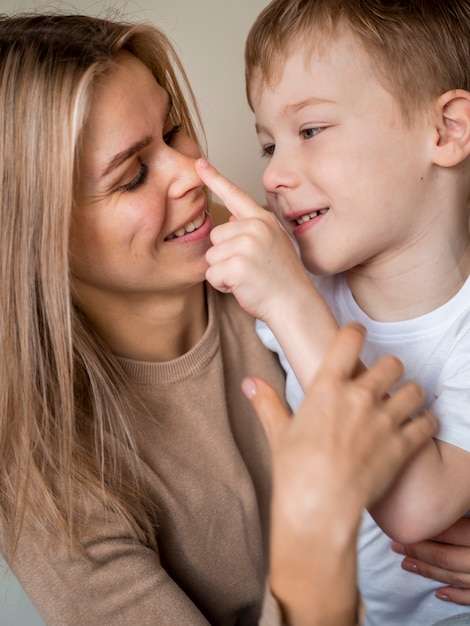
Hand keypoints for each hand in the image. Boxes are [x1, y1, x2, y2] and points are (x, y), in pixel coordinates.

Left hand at [195, 158, 313, 323]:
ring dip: (223, 272)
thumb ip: (252, 229)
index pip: (235, 195)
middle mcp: (255, 227)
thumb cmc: (282, 280)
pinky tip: (243, 287)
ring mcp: (247, 245)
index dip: (214, 178)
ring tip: (248, 278)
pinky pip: (212, 274)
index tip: (198, 163)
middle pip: (216, 235)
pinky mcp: (238, 265)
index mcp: (263, 220)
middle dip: (225, 256)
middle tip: (249, 268)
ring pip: (211, 256)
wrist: (295, 304)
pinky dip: (223, 285)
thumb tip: (231, 216)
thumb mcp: (273, 245)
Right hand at [243, 323, 436, 625]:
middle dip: (389, 369)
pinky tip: (418, 426)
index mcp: (327, 387)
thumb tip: (249, 383)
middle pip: (391, 363)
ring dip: (409, 393)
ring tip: (403, 402)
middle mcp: (359, 397)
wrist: (320, 508)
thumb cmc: (295, 471)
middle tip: (383, 379)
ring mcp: (384, 420)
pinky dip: (425, 421)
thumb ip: (267, 401)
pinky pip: (426, 421)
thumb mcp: (278, 432)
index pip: (349, 339)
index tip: (356, 334)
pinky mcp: (402, 445)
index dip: (355, 332)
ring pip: (413, 389)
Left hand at [392, 517, 469, 604]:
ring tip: (406, 563)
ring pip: (454, 577)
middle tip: (395, 545)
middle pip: (444, 556)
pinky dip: (455, 596)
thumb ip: (458, 517)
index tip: (401, 527)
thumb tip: (437, 512)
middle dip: (417, 551)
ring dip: (428, 571)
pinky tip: (439, 593)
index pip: (446, 533)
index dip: (422, 531)